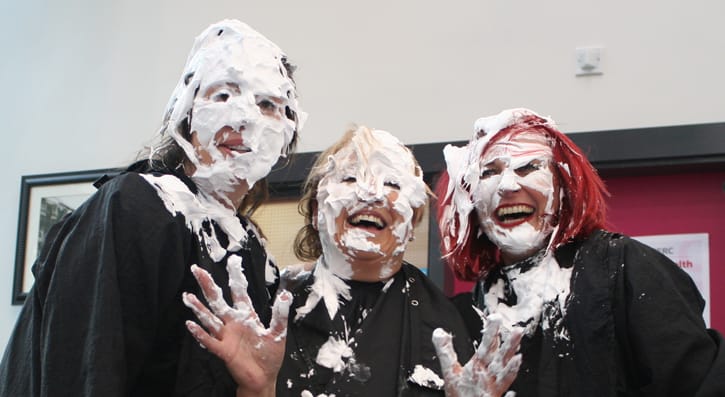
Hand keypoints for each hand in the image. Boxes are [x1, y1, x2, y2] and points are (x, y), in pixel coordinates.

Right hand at [183, 256, 290, 396]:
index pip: (239, 292)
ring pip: (209, 319)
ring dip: (198, 308)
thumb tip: (286, 296)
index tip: (232, 261)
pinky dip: (200, 333)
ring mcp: (227, 336)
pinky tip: (190, 325)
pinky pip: (210, 341)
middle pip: (218, 301)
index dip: (236, 277)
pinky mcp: (224, 351)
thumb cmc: (269, 356)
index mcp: (246, 316)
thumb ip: (280, 315)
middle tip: (197, 269)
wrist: (263, 378)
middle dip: (208, 285)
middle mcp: (233, 323)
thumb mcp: (278, 334)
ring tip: (187, 296)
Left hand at [432, 313, 521, 396]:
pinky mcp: (492, 396)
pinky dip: (505, 390)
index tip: (495, 318)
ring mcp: (492, 386)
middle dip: (508, 344)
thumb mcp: (450, 368)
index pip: (487, 345)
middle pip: (500, 356)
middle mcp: (489, 373)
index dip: (491, 332)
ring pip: (504, 374)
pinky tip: (512, 390)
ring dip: (512, 366)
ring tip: (518, 356)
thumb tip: (439, 332)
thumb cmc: (461, 391)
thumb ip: (445, 350)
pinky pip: (501, 393)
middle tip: (516, 331)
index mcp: (480, 364)